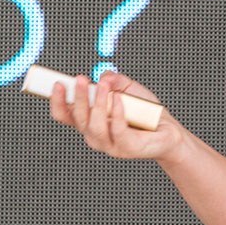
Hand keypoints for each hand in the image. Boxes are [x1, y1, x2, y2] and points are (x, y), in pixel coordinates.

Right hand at [50, 71, 183, 160]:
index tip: (57, 84)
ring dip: (97, 103)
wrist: (168, 130)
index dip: (58, 101)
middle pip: (78, 118)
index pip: (65, 115)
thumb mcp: (129, 89)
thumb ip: (114, 79)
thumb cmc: (145, 112)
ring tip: (104, 86)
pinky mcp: (126, 147)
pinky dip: (117, 112)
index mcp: (90, 122)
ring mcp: (110, 144)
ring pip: (94, 126)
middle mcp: (95, 135)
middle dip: (78, 98)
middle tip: (80, 79)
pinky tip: (119, 98)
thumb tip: (103, 77)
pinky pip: (117, 130)